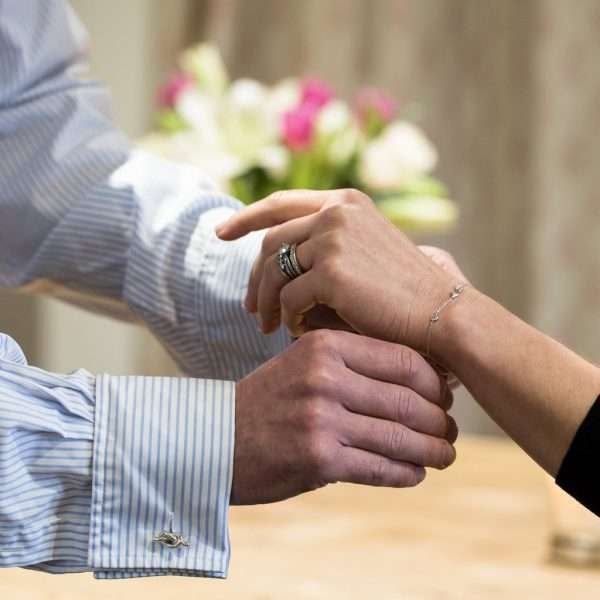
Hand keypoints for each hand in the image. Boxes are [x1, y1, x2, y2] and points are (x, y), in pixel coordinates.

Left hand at [217, 189, 463, 350]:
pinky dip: (287, 318)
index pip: (282, 202)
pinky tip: (295, 331)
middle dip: (254, 277)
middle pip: (271, 241)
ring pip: (275, 272)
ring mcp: (334, 238)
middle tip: (248, 307)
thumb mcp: (366, 250)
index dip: (247, 217)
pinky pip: (289, 298)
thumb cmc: (403, 292)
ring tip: (267, 327)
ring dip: (266, 302)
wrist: (441, 314)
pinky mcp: (332, 271)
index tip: (221, 233)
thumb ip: (326, 244)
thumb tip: (276, 262)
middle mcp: (337, 212)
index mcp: (345, 202)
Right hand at [231, 329, 456, 504]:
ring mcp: (322, 418)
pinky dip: (405, 473)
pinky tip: (416, 474)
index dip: (435, 382)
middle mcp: (325, 377)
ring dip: (432, 451)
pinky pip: (380, 467)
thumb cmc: (269, 399)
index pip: (402, 359)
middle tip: (450, 431)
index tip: (445, 396)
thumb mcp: (304, 363)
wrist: (218, 438)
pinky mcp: (319, 459)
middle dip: (439, 420)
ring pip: (400, 436)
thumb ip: (353, 366)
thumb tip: (418, 381)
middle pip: (407, 399)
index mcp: (325, 345)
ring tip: (445, 456)